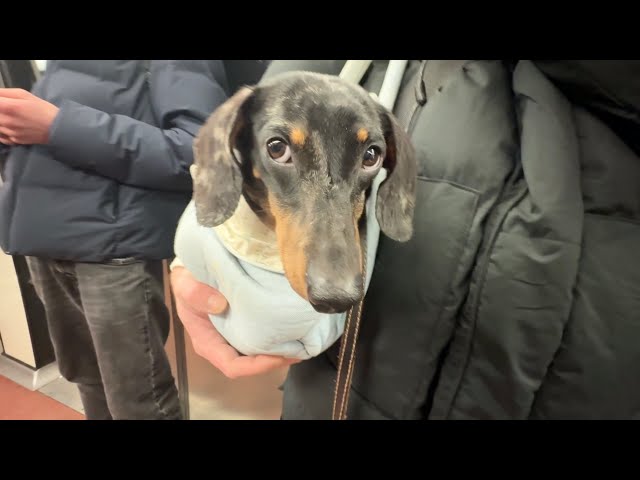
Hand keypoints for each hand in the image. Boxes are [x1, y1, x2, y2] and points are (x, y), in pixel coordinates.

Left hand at [0, 88, 58, 144]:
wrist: (57, 128)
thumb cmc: (44, 110)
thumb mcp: (24, 94)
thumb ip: (5, 92)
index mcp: (9, 107)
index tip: (2, 101)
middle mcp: (7, 121)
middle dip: (0, 110)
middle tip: (6, 109)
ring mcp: (10, 132)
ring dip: (1, 120)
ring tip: (10, 116)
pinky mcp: (14, 140)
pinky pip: (1, 136)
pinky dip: (2, 131)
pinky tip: (9, 127)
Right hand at [170, 266, 299, 378]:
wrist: (192, 272)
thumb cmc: (187, 282)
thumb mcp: (185, 285)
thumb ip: (196, 294)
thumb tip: (220, 305)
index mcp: (207, 343)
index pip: (233, 366)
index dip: (256, 366)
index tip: (278, 356)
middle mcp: (222, 345)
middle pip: (250, 365)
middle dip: (275, 361)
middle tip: (300, 351)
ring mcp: (234, 338)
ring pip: (258, 355)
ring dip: (280, 353)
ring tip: (302, 344)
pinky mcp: (244, 327)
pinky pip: (262, 339)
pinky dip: (278, 339)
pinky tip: (292, 331)